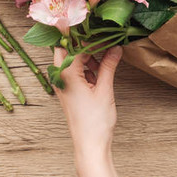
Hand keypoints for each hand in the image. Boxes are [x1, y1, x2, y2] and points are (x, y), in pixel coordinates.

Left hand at [54, 46, 122, 160]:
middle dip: (85, 45)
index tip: (98, 32)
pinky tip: (100, 73)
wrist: (89, 145)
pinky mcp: (69, 92)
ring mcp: (63, 85)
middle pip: (68, 51)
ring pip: (72, 61)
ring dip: (87, 58)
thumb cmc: (95, 121)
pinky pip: (75, 73)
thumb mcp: (105, 89)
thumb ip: (108, 65)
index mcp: (66, 74)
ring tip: (104, 62)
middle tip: (103, 43)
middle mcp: (60, 78)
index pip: (70, 45)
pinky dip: (86, 69)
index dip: (84, 37)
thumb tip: (115, 48)